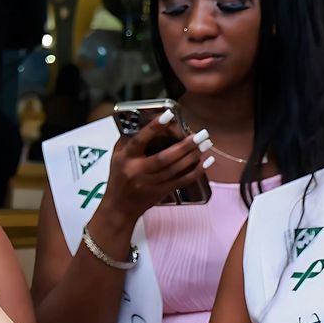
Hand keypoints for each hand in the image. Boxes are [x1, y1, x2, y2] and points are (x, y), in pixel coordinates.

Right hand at [93, 116, 208, 240]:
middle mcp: (138, 171)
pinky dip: (196, 172)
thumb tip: (150, 120)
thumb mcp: (117, 156)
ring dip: (192, 156)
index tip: (168, 116)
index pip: (139, 141)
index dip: (153, 128)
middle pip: (163, 158)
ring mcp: (151, 183)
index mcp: (126, 159)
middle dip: (184, 146)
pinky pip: (182, 181)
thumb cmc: (119, 177)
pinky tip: (206, 162)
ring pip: (175, 169)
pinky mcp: (162, 192)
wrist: (120, 207)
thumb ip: (129, 140)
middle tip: (200, 134)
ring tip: (206, 144)